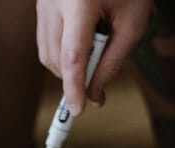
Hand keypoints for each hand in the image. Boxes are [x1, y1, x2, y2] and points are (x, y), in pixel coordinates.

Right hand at [37, 0, 151, 114]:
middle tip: (98, 87)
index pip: (73, 55)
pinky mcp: (41, 3)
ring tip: (96, 50)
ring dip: (67, 67)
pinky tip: (83, 43)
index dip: (74, 87)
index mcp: (80, 1)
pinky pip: (45, 39)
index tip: (78, 109)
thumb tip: (94, 95)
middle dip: (75, 78)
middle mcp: (55, 0)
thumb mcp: (133, 23)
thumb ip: (113, 61)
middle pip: (56, 57)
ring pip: (46, 52)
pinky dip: (61, 53)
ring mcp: (43, 1)